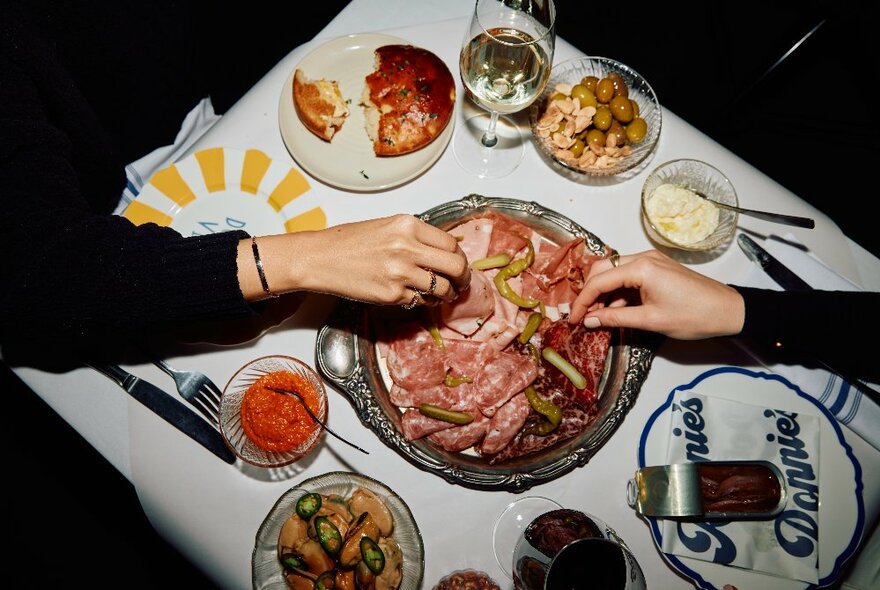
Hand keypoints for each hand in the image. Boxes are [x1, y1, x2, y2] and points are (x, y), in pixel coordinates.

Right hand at [244, 214, 470, 306]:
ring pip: (443, 289)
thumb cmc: (349, 242)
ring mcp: (400, 273)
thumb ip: (416, 237)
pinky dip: (422, 301)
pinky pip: (420, 302)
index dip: (460, 258)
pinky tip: (414, 296)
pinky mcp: (391, 294)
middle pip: (457, 266)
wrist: (320, 258)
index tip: (459, 265)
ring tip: (441, 295)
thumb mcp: (387, 227)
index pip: (452, 244)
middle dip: (464, 278)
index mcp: (408, 225)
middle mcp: (407, 247)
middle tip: (462, 284)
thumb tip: (445, 251)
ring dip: (446, 295)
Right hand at [568, 249, 744, 339]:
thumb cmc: (694, 315)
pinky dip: (616, 291)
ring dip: (601, 292)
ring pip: (613, 272)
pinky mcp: (656, 269)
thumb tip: (590, 321)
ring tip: (596, 316)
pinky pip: (627, 276)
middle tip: (581, 315)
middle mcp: (643, 258)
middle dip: (588, 292)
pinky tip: (614, 310)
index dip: (582, 301)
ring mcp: (650, 261)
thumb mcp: (650, 320)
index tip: (574, 319)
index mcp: (641, 268)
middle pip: (602, 269)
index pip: (599, 280)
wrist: (728, 311)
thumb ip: (616, 318)